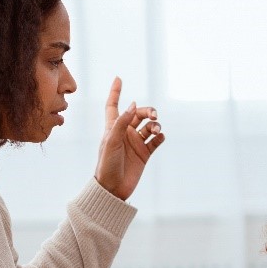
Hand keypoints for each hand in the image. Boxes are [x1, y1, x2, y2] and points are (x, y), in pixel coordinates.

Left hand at [94, 76, 163, 200]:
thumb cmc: (107, 164)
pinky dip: (159, 136)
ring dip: (155, 124)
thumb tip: (133, 104)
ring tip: (156, 129)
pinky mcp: (145, 154)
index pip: (113, 105)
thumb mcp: (111, 141)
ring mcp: (136, 143)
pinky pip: (155, 140)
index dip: (115, 92)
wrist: (113, 189)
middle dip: (147, 111)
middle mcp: (125, 133)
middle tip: (153, 115)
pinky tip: (159, 137)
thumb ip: (122, 123)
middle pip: (138, 113)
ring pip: (149, 126)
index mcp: (113, 127)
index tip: (118, 78)